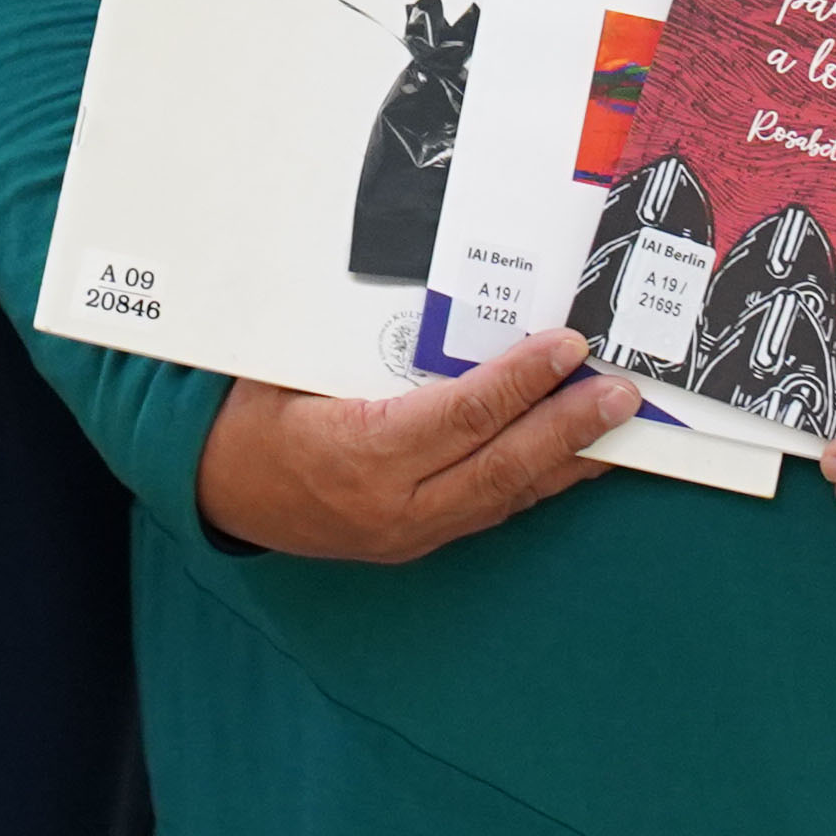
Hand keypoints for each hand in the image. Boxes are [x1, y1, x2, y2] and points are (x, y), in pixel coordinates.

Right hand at [192, 328, 646, 560]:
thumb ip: (367, 339)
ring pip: (504, 497)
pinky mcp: (414, 542)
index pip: (461, 416)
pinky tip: (569, 460)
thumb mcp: (295, 362)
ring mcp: (406, 533)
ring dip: (565, 461)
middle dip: (567, 429)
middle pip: (499, 466)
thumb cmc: (252, 411)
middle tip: (620, 394)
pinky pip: (488, 511)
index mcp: (358, 454)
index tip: (566, 348)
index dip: (521, 383)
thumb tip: (447, 293)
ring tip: (616, 427)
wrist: (214, 488)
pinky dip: (535, 483)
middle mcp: (390, 506)